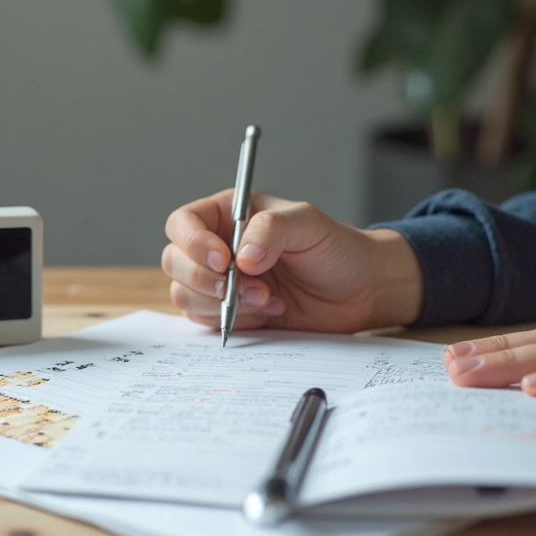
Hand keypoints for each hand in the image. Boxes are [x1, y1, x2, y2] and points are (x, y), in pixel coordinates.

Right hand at [161, 189, 423, 332]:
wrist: (360, 290)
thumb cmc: (336, 248)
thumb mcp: (308, 224)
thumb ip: (272, 230)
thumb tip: (241, 256)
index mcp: (228, 215)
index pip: (183, 223)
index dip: (192, 243)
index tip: (223, 260)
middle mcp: (217, 247)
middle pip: (175, 261)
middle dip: (206, 279)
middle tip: (245, 286)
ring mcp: (220, 282)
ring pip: (185, 294)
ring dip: (222, 302)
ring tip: (267, 298)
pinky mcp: (229, 313)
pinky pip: (205, 321)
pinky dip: (234, 320)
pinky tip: (271, 310)